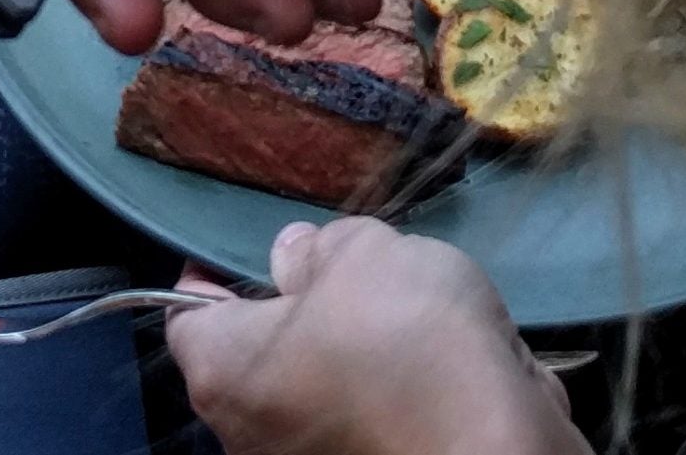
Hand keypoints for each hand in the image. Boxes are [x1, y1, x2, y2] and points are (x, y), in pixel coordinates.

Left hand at [166, 220, 585, 454]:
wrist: (497, 443)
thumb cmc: (404, 337)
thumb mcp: (360, 254)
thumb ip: (316, 249)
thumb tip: (291, 256)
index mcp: (222, 370)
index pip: (189, 314)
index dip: (216, 275)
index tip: (251, 250)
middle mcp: (247, 432)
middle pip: (255, 355)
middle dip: (296, 313)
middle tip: (343, 275)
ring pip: (314, 390)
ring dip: (349, 355)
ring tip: (405, 316)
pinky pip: (365, 421)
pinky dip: (389, 395)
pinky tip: (432, 364)